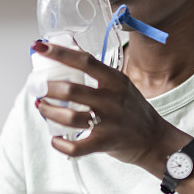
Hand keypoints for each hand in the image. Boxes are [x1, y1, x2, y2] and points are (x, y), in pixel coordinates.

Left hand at [32, 40, 186, 172]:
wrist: (155, 139)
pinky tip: (55, 139)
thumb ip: (97, 70)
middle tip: (38, 88)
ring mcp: (109, 122)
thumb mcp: (121, 83)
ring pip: (70, 117)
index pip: (84, 61)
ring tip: (41, 107)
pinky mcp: (106, 143)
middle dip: (48, 88)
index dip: (60, 53)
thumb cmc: (133, 109)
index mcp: (115, 80)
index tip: (40, 46)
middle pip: (72, 90)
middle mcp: (112, 99)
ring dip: (49, 111)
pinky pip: (77, 147)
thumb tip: (71, 47)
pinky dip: (61, 144)